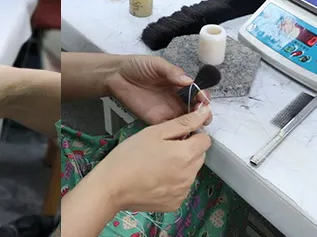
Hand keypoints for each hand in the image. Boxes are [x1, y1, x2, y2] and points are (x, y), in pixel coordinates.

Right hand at [90, 105, 212, 211]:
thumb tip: (204, 113)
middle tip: (161, 151)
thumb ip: (182, 123)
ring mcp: (183, 191)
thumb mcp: (154, 132)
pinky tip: (154, 180)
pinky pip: (180, 189)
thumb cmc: (129, 156)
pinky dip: (172, 184)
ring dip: (179, 168)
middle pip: (199, 157)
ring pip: (190, 173)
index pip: (205, 140)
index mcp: (187, 154)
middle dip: (186, 151)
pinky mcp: (175, 203)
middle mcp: (190, 175)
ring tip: (154, 166)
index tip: (174, 138)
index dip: (191, 135)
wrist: (111, 187)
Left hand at [106, 55, 211, 124]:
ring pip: (185, 121)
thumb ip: (172, 72)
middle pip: (195, 109)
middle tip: (204, 114)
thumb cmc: (137, 66)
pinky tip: (184, 133)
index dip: (203, 96)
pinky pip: (170, 128)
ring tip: (198, 124)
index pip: (196, 92)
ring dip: (194, 124)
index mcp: (179, 85)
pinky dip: (179, 132)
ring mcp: (166, 110)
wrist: (116, 75)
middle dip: (203, 113)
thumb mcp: (157, 64)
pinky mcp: (155, 119)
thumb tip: (189, 81)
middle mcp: (176, 99)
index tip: (204, 98)